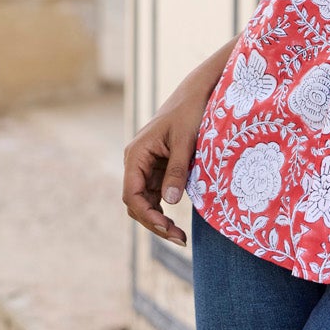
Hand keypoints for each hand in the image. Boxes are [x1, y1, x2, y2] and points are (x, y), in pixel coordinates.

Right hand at [121, 72, 215, 247]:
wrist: (197, 92)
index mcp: (136, 153)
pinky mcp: (158, 168)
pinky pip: (156, 195)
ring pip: (146, 202)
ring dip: (159, 220)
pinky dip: (164, 209)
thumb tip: (169, 203)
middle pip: (137, 202)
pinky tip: (177, 223)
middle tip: (178, 238)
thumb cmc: (190, 111)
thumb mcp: (186, 140)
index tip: (166, 227)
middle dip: (154, 222)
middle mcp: (136, 162)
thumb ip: (177, 170)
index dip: (146, 215)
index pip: (132, 194)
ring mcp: (146, 166)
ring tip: (180, 237)